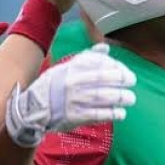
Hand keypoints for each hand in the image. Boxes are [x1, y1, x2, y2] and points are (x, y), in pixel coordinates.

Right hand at [5, 43, 135, 146]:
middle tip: (132, 82)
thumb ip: (87, 58)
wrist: (32, 109)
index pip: (98, 63)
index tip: (125, 72)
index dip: (115, 67)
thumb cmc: (53, 86)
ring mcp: (72, 100)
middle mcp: (71, 82)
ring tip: (131, 98)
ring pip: (101, 97)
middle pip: (102, 79)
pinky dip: (111, 113)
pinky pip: (96, 114)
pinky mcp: (73, 116)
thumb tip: (106, 48)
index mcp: (70, 68)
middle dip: (121, 80)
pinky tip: (121, 113)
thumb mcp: (66, 68)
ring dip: (120, 97)